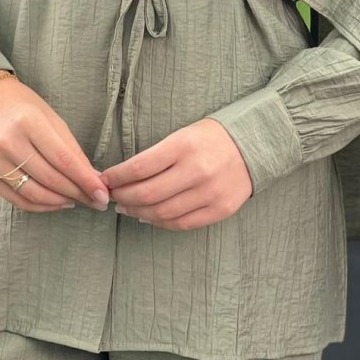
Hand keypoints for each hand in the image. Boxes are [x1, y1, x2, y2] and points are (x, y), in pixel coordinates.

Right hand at [0, 79, 110, 212]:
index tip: (103, 194)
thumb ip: (72, 150)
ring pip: (35, 194)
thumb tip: (93, 178)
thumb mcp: (53, 119)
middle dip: (78, 194)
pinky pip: (18, 199)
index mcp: (28, 123)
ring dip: (61, 202)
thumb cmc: (25, 107)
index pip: (63, 159)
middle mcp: (8, 143)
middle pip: (50, 179)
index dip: (85, 180)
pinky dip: (40, 206)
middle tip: (97, 202)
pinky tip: (56, 202)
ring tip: (78, 201)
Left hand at [99, 119, 251, 230]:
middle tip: (112, 196)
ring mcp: (209, 192)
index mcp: (183, 146)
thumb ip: (155, 156)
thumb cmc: (210, 138)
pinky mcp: (220, 209)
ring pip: (162, 213)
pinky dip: (160, 223)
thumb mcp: (182, 135)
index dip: (115, 177)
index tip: (105, 179)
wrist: (254, 144)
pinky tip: (149, 216)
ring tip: (128, 208)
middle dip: (122, 197)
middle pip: (146, 194)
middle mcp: (196, 170)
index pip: (138, 167)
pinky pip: (182, 224)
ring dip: (138, 213)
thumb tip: (123, 178)